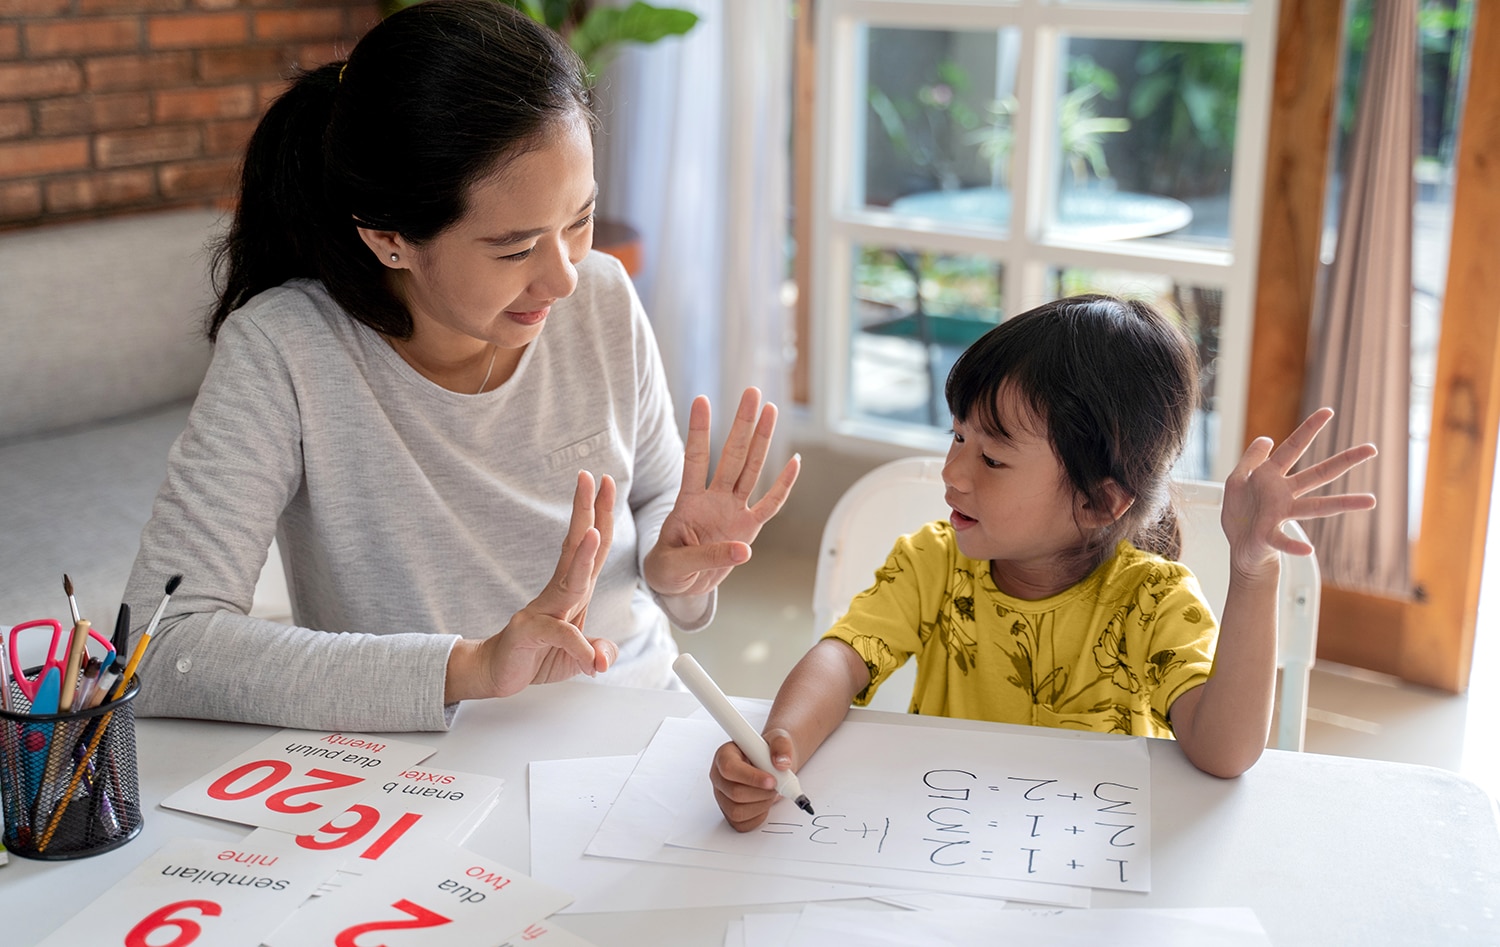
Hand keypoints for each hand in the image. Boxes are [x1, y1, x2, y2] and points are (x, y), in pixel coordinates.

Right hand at [445, 471, 617, 701]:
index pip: (592, 546)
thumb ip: (595, 650)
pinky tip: (589, 655)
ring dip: (583, 556)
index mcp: (573, 590)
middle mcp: (559, 593)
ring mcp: (542, 609)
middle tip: (593, 479)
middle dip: (589, 511)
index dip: (602, 516)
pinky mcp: (531, 632)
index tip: (606, 484)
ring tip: (595, 533)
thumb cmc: (537, 654)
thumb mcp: (577, 656)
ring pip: (569, 580)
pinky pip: (560, 634)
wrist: (496, 672)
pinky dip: (578, 645)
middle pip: (579, 546)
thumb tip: (604, 657)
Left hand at [644, 388, 799, 597]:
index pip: (695, 460)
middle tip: (752, 392)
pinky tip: (795, 461)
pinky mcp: (748, 529)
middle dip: (742, 424)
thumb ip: (707, 556)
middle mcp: (713, 499)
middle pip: (732, 456)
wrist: (678, 585)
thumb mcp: (676, 566)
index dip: (699, 431)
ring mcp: (732, 511)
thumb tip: (744, 551)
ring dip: (762, 441)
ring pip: (752, 470)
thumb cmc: (669, 568)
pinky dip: (784, 485)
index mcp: (688, 503)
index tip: (701, 400)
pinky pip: (771, 504)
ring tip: (771, 410)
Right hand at [710, 728, 796, 831]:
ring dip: (762, 805)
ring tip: (770, 792)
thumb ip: (781, 745)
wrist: (772, 764)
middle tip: (776, 785)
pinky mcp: (729, 813)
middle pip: (734, 793)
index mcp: (724, 755)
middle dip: (762, 792)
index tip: (772, 780)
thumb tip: (782, 762)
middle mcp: (719, 777)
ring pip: (738, 811)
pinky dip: (759, 816)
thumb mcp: (779, 739)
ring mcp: (722, 796)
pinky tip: (764, 802)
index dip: (752, 777)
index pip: (729, 768)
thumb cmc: (769, 751)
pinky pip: (742, 824)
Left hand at [1221, 407, 1376, 577]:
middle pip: (1319, 474)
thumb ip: (1251, 459)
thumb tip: (1266, 438)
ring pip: (1316, 507)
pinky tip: (1308, 549)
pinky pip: (1284, 540)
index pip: (1293, 448)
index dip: (1309, 429)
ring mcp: (1280, 515)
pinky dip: (1295, 545)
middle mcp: (1283, 494)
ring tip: (1370, 501)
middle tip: (1372, 449)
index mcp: (1271, 477)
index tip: (1328, 411)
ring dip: (1342, 503)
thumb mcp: (1237, 479)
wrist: (1239, 546)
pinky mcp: (1270, 536)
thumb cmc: (1240, 513)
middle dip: (1345, 461)